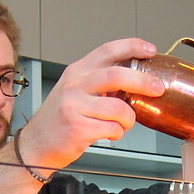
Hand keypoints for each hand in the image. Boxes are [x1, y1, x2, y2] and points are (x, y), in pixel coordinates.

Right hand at [17, 38, 165, 170]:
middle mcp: (74, 85)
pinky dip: (117, 133)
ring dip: (129, 119)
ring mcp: (74, 106)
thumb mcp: (74, 91)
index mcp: (77, 72)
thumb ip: (98, 82)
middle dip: (143, 81)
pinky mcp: (77, 128)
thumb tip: (134, 80)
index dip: (132, 47)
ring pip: (119, 108)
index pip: (108, 50)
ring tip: (124, 124)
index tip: (150, 50)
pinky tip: (109, 134)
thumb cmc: (59, 120)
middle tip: (157, 88)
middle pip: (117, 75)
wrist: (36, 146)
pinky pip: (111, 129)